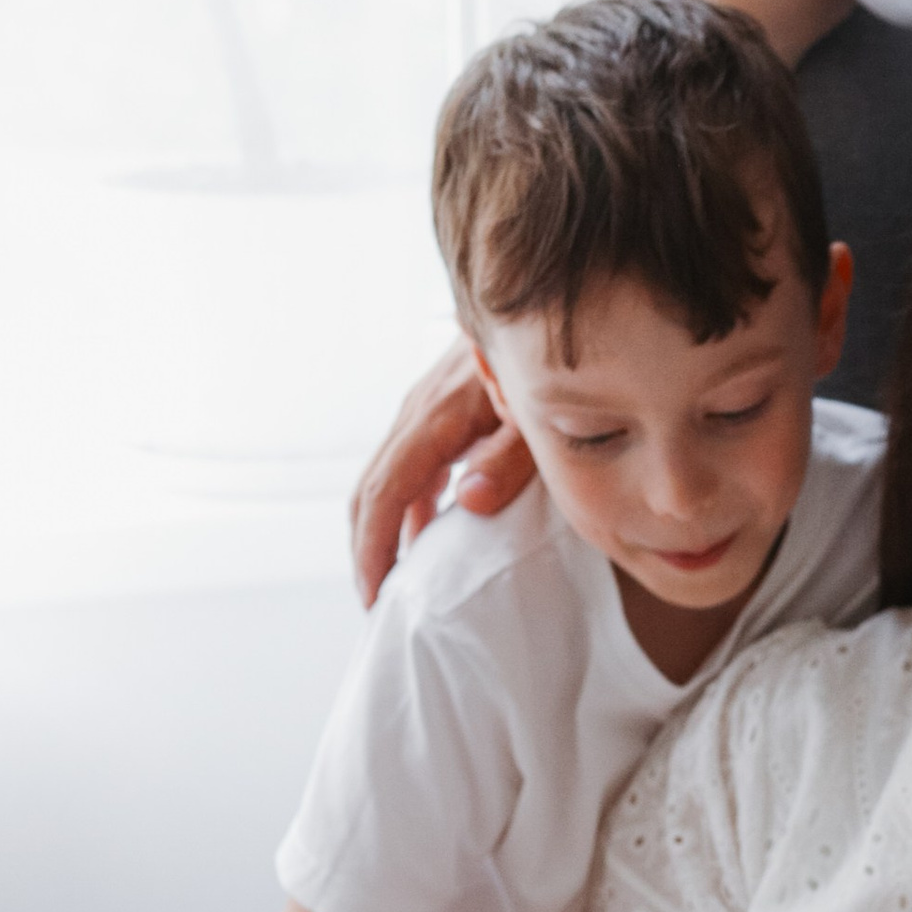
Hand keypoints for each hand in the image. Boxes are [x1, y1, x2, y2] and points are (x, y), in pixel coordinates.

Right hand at [349, 337, 534, 605]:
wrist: (542, 308)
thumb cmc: (545, 359)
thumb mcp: (536, 414)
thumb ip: (509, 457)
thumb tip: (468, 503)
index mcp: (434, 417)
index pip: (386, 492)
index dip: (375, 547)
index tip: (374, 595)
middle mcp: (416, 414)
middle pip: (370, 491)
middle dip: (366, 550)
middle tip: (377, 604)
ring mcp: (423, 413)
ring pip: (384, 481)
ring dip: (383, 532)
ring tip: (397, 584)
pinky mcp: (438, 415)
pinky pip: (408, 471)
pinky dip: (406, 511)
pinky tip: (426, 541)